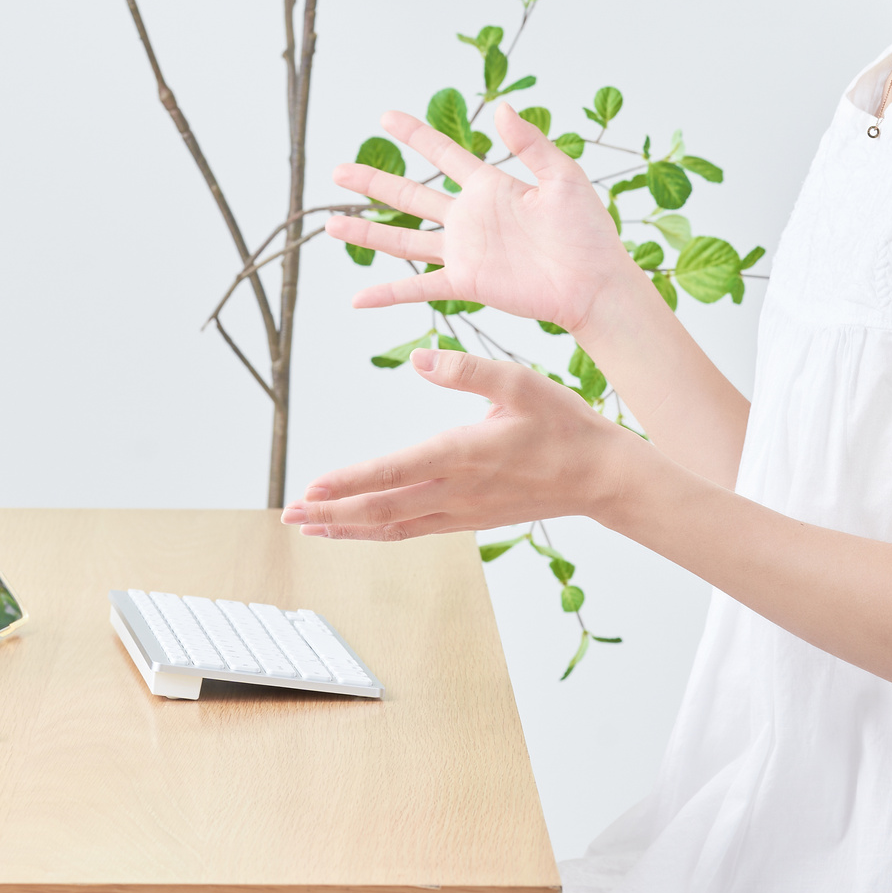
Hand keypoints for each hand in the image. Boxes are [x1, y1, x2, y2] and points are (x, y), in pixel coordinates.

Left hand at [281, 349, 643, 539]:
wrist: (600, 476)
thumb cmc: (562, 424)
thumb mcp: (521, 382)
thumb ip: (467, 370)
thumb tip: (419, 360)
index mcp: (465, 452)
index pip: (395, 471)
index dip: (349, 483)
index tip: (311, 489)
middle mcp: (458, 490)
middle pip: (383, 510)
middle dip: (332, 514)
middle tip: (290, 513)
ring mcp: (462, 510)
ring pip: (394, 527)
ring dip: (348, 529)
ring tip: (309, 527)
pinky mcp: (469, 519)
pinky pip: (413, 530)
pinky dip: (378, 532)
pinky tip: (358, 529)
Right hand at [326, 103, 640, 332]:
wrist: (595, 281)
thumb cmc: (588, 231)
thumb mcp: (563, 175)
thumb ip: (530, 143)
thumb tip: (502, 108)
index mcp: (491, 186)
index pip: (444, 153)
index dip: (415, 135)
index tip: (385, 116)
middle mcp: (470, 217)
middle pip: (410, 195)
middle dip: (374, 183)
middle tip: (338, 170)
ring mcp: (464, 251)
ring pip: (404, 240)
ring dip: (368, 234)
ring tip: (330, 225)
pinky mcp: (467, 282)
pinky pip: (420, 287)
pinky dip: (389, 293)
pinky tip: (358, 298)